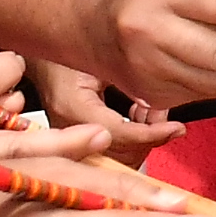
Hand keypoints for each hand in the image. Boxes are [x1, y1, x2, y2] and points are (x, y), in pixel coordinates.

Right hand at [26, 57, 177, 164]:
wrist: (40, 58)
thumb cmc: (65, 53)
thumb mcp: (99, 59)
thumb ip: (129, 83)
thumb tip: (161, 104)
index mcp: (71, 108)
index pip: (118, 134)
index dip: (152, 134)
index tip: (175, 128)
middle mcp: (68, 132)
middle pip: (119, 158)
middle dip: (149, 141)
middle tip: (167, 122)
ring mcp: (69, 143)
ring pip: (117, 162)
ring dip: (142, 142)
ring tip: (150, 116)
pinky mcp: (75, 147)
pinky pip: (110, 157)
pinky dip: (130, 143)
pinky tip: (135, 120)